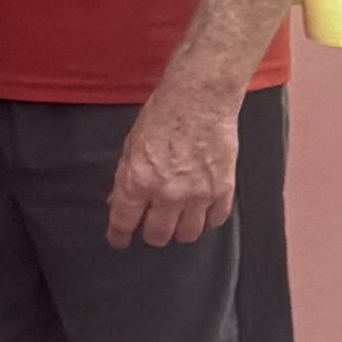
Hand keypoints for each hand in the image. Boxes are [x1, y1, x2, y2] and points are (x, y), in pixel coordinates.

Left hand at [107, 82, 240, 248]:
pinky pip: (215, 220)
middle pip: (158, 236)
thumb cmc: (160, 118)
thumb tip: (119, 205)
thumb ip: (126, 181)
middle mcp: (166, 193)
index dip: (119, 236)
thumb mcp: (130, 149)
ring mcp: (197, 194)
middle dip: (152, 234)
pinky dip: (207, 219)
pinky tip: (201, 211)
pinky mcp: (222, 189)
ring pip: (188, 235)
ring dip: (180, 230)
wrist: (198, 101)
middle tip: (152, 226)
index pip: (124, 223)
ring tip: (177, 220)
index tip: (119, 240)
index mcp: (137, 182)